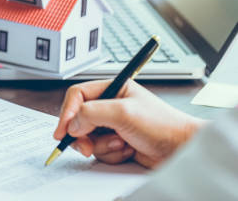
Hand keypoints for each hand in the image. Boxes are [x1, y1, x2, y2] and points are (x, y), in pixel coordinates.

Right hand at [53, 80, 206, 167]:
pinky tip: (127, 150)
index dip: (67, 112)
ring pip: (87, 137)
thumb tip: (71, 123)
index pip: (78, 96)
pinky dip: (110, 154)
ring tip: (121, 144)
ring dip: (101, 145)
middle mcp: (110, 106)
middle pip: (78, 118)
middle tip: (85, 146)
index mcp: (112, 89)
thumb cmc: (163, 125)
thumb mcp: (123, 112)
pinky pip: (99, 150)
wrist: (181, 150)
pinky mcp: (116, 143)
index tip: (63, 130)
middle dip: (82, 134)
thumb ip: (92, 113)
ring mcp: (112, 126)